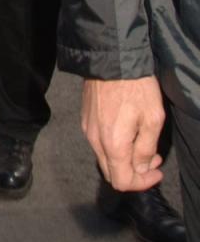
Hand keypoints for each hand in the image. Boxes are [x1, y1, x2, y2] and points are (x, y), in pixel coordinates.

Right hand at [81, 76, 165, 191]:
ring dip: (125, 159)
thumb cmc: (136, 87)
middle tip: (152, 159)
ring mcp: (87, 129)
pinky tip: (128, 132)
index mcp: (112, 144)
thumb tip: (141, 168)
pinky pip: (99, 143)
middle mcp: (95, 141)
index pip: (122, 181)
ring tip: (143, 143)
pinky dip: (114, 146)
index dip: (142, 183)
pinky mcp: (85, 119)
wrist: (111, 59)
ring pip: (105, 158)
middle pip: (111, 173)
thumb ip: (146, 148)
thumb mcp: (152, 118)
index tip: (157, 171)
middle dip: (134, 172)